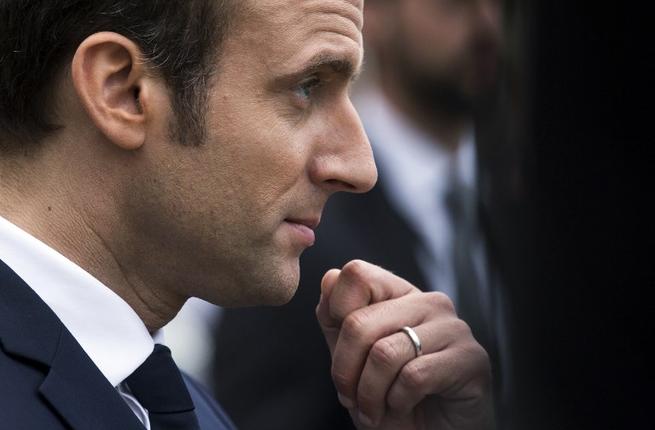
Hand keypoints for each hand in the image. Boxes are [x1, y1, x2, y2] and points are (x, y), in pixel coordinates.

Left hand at [316, 260, 493, 429]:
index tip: (342, 357)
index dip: (336, 316)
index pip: (357, 275)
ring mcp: (454, 327)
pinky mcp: (472, 358)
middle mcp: (430, 302)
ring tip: (374, 411)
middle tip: (350, 399)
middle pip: (359, 322)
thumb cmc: (391, 398)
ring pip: (384, 353)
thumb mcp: (352, 359)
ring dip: (369, 395)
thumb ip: (336, 319)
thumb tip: (329, 276)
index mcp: (400, 294)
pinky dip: (398, 402)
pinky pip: (414, 377)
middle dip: (345, 371)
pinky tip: (404, 408)